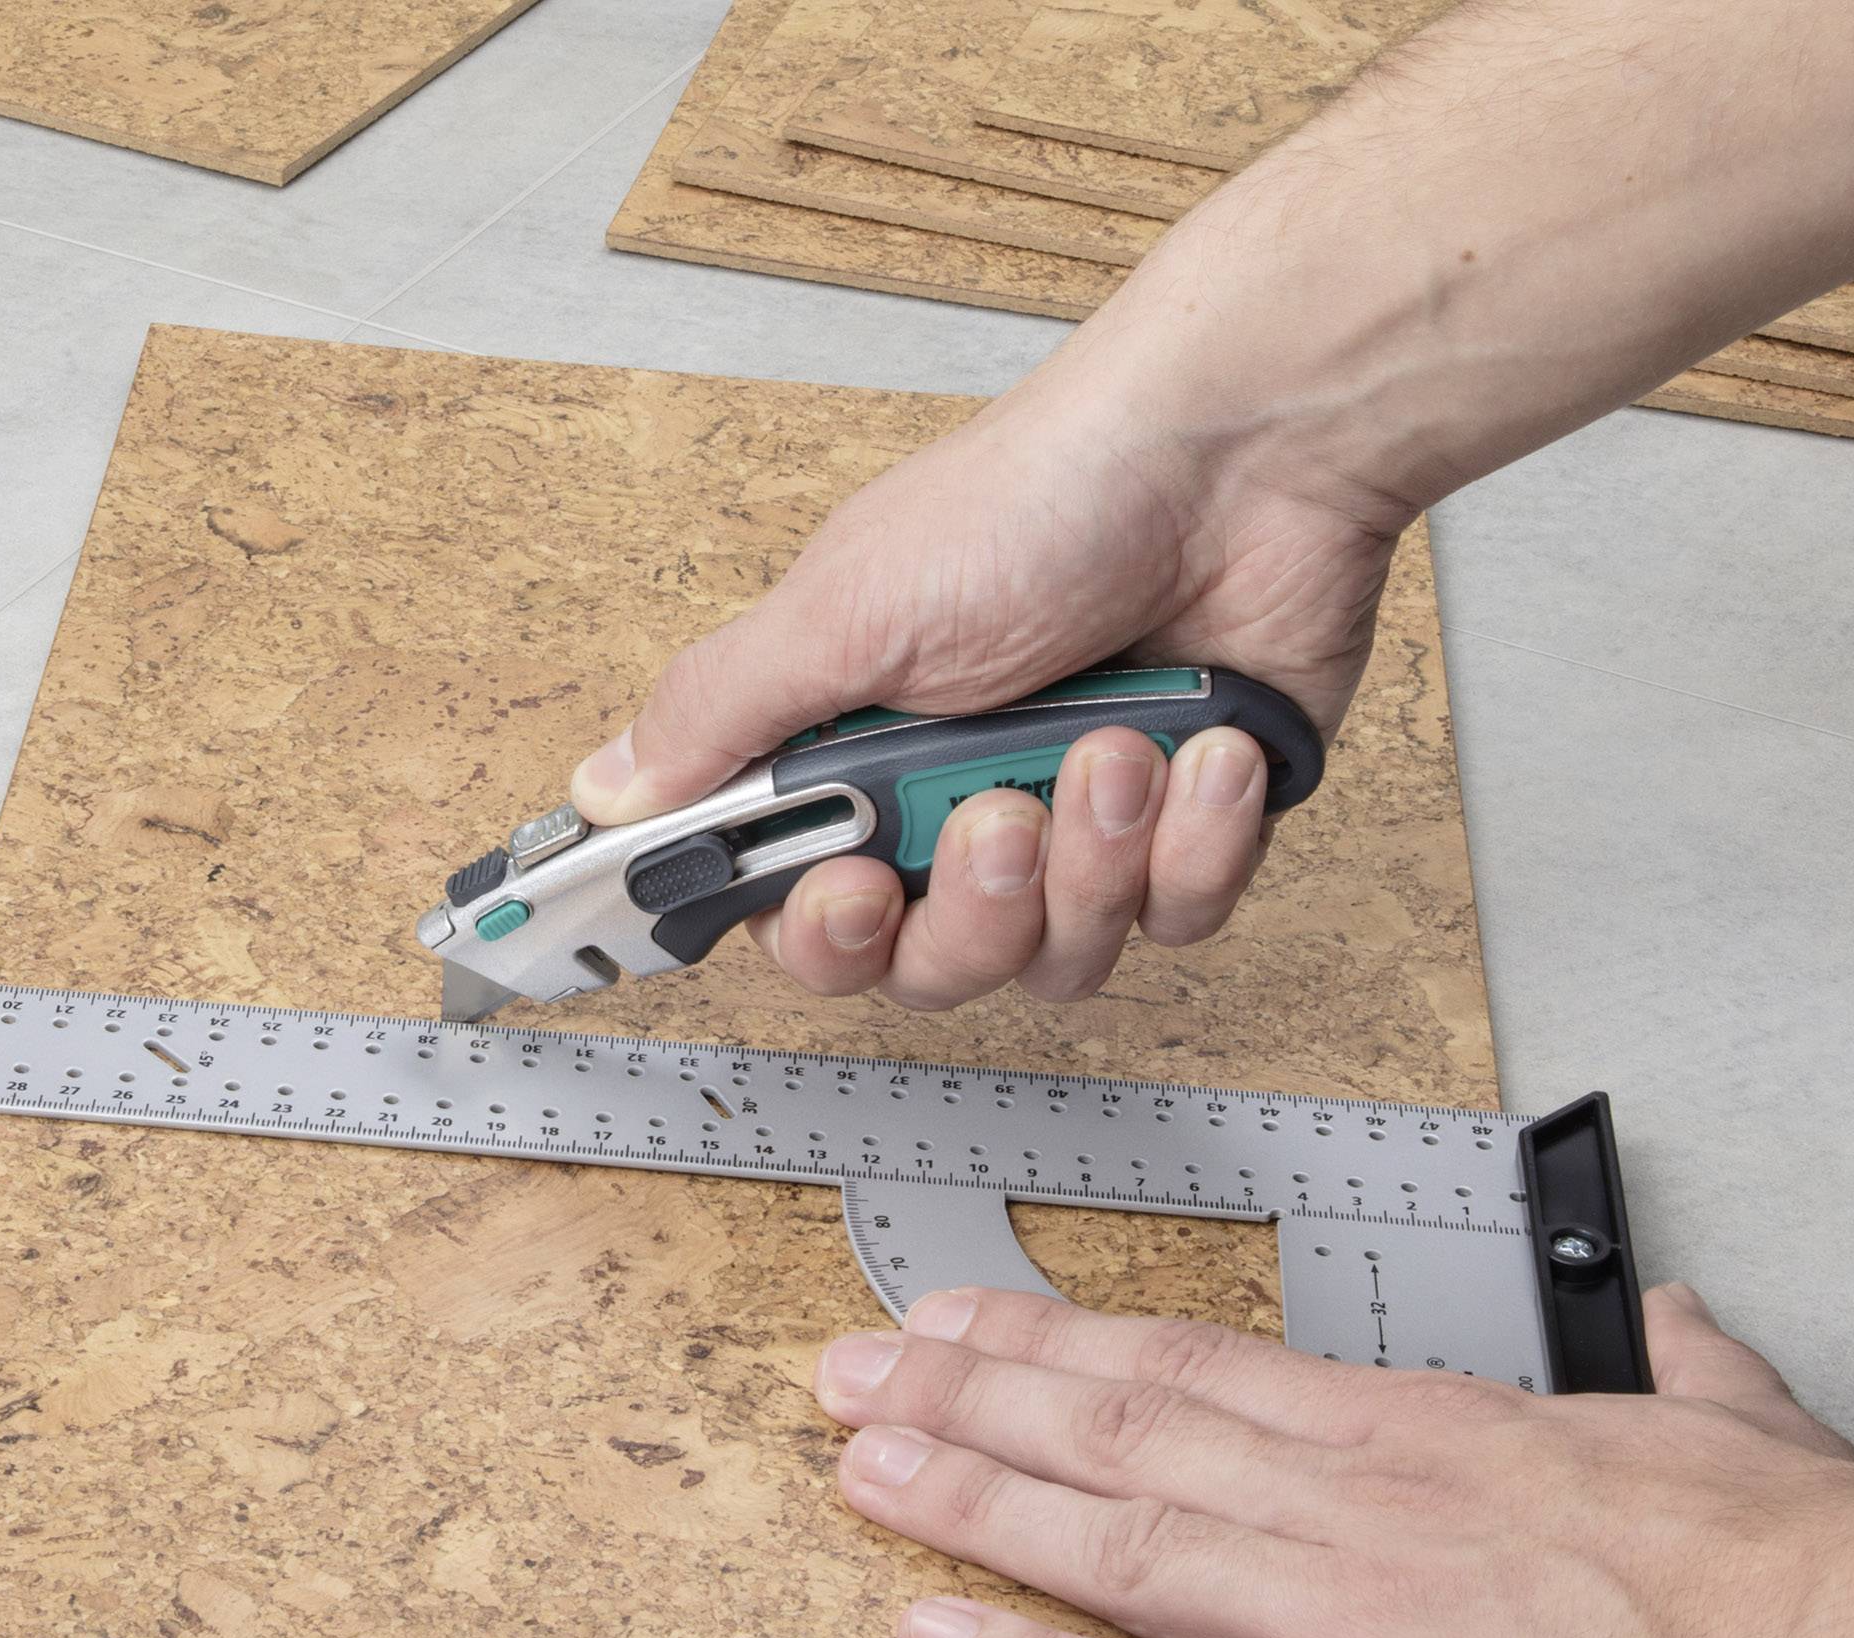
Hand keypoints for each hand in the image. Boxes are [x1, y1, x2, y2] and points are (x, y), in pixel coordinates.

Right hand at [568, 366, 1402, 1009]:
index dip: (824, 935)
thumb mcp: (848, 610)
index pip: (804, 913)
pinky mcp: (1187, 826)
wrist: (1248, 455)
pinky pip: (1179, 918)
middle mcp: (959, 797)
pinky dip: (1194, 842)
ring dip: (1094, 860)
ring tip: (1119, 744)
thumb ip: (722, 715)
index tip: (851, 891)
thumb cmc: (1046, 501)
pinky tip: (1202, 750)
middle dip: (979, 907)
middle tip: (1002, 813)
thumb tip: (605, 789)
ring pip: (1061, 959)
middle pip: (934, 967)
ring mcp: (1079, 820)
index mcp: (859, 749)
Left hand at [813, 1283, 1853, 1637]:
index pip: (1193, 1370)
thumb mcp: (1727, 1441)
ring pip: (1115, 1559)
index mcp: (1424, 1436)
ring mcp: (1343, 1635)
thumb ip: (1675, 1375)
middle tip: (854, 1379)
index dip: (1056, 1345)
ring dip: (971, 1517)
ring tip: (864, 1482)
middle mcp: (1357, 1522)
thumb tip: (1672, 1326)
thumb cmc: (1787, 1581)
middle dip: (971, 1410)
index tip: (961, 1322)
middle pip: (1121, 1448)